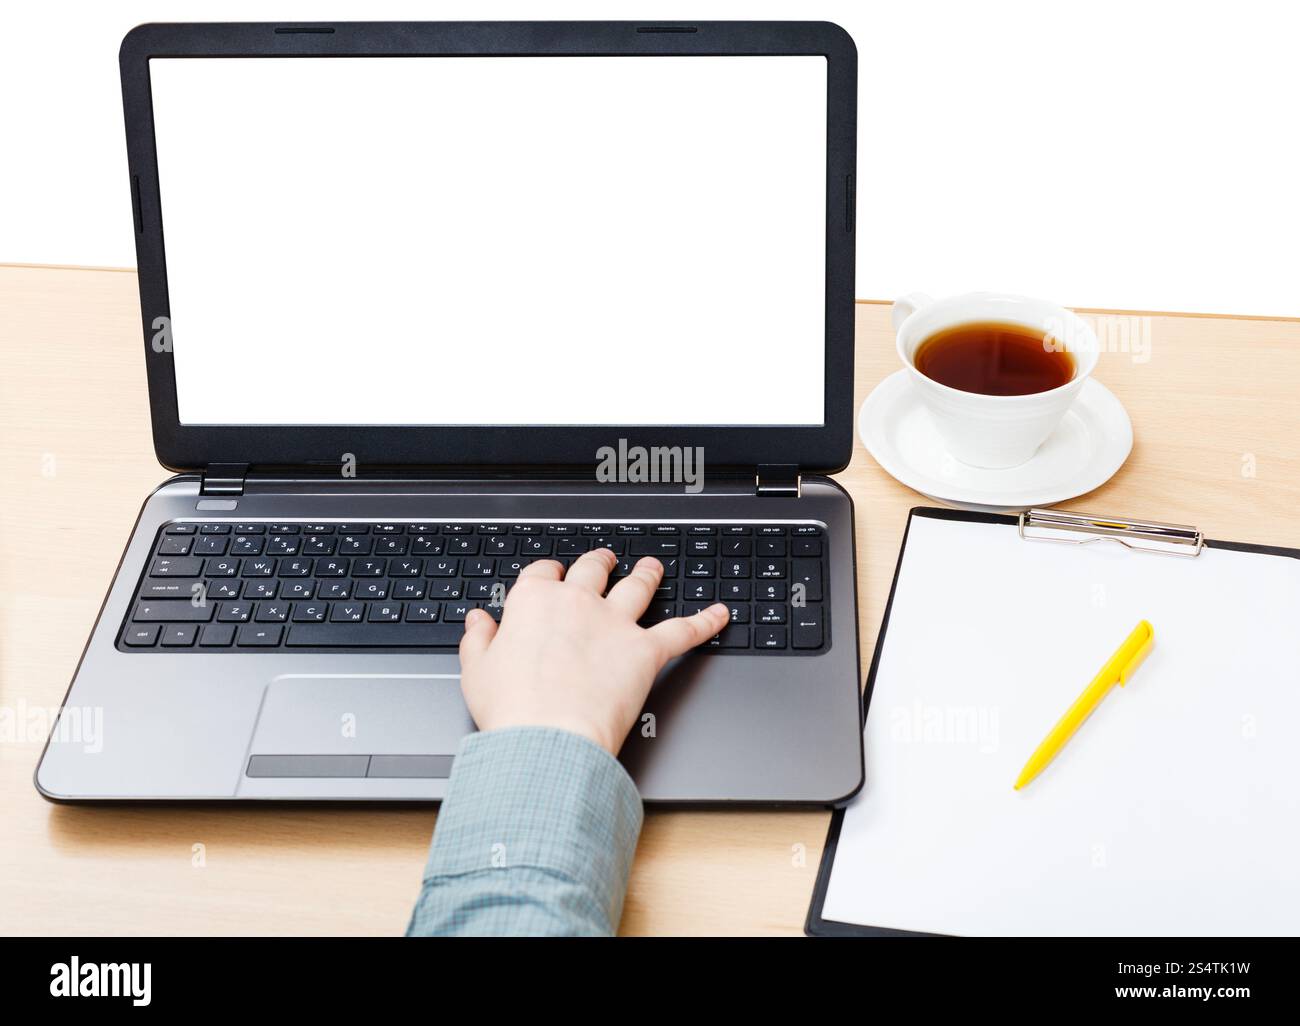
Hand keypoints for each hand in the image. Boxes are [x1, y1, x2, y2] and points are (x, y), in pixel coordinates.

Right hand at [457, 548, 730, 755]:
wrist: (546, 740)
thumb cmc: (512, 712)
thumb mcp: (477, 672)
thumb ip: (479, 640)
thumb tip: (479, 620)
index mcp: (533, 602)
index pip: (543, 573)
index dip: (550, 574)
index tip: (552, 578)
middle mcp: (577, 603)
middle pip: (594, 570)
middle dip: (600, 564)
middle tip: (605, 561)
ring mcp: (614, 624)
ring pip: (638, 587)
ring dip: (647, 574)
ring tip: (652, 568)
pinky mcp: (645, 651)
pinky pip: (683, 630)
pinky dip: (705, 621)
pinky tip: (720, 614)